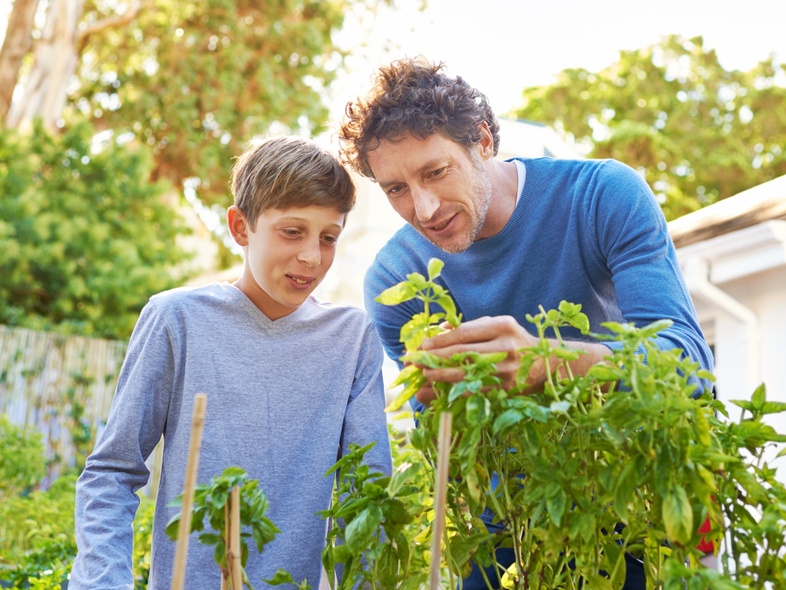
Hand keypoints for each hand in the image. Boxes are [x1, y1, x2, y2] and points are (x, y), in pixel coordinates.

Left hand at [414, 316, 537, 404]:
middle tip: (415, 361)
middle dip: (434, 358)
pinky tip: (442, 389)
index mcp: (503, 326)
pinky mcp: (507, 388)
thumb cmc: (513, 340)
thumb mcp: (496, 326)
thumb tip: (439, 330)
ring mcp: (507, 369)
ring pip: (466, 373)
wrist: (545, 363)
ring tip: (424, 375)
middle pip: (462, 353)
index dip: (440, 341)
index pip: (463, 333)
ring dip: (441, 376)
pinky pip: (475, 390)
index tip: (422, 345)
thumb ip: (469, 327)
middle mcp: (506, 346)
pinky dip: (455, 390)